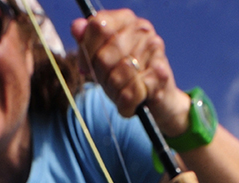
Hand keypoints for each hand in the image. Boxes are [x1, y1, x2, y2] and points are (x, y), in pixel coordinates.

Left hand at [70, 10, 190, 137]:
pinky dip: (126, 106)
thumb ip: (88, 42)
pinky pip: (130, 94)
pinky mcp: (161, 74)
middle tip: (110, 84)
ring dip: (114, 93)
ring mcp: (154, 50)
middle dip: (102, 77)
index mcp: (126, 20)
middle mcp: (142, 30)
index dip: (87, 50)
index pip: (98, 26)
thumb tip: (76, 27)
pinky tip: (131, 104)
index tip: (86, 65)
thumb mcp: (104, 60)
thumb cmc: (128, 78)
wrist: (161, 100)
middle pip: (104, 56)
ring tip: (122, 94)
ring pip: (117, 77)